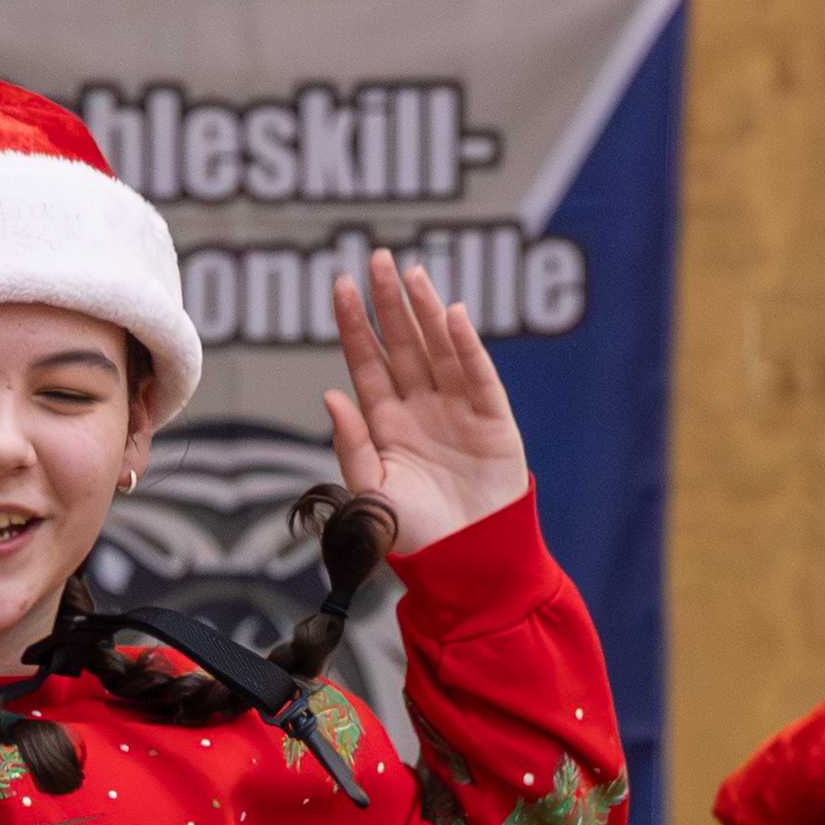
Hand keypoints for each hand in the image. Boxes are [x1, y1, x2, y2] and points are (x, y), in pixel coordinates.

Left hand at [325, 250, 529, 546]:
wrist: (467, 567)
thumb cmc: (416, 539)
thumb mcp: (371, 495)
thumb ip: (351, 446)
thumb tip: (331, 395)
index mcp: (387, 424)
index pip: (367, 362)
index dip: (355, 324)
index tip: (341, 286)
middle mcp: (421, 409)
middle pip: (402, 344)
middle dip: (389, 302)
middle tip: (377, 258)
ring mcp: (458, 412)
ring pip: (439, 350)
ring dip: (426, 312)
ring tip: (412, 274)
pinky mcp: (493, 423)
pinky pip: (479, 377)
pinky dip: (468, 347)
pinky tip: (453, 315)